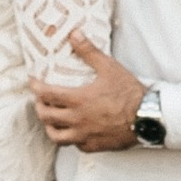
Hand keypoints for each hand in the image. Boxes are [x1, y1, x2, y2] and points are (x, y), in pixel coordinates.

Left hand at [33, 34, 146, 150]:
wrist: (148, 118)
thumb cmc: (129, 93)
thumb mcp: (109, 68)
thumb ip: (89, 51)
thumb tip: (74, 34)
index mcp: (78, 100)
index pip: (46, 94)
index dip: (35, 87)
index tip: (33, 82)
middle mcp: (77, 120)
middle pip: (46, 117)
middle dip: (39, 107)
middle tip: (41, 100)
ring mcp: (84, 135)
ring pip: (56, 137)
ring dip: (50, 127)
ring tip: (51, 120)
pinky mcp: (94, 146)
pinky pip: (75, 145)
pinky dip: (70, 138)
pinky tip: (74, 132)